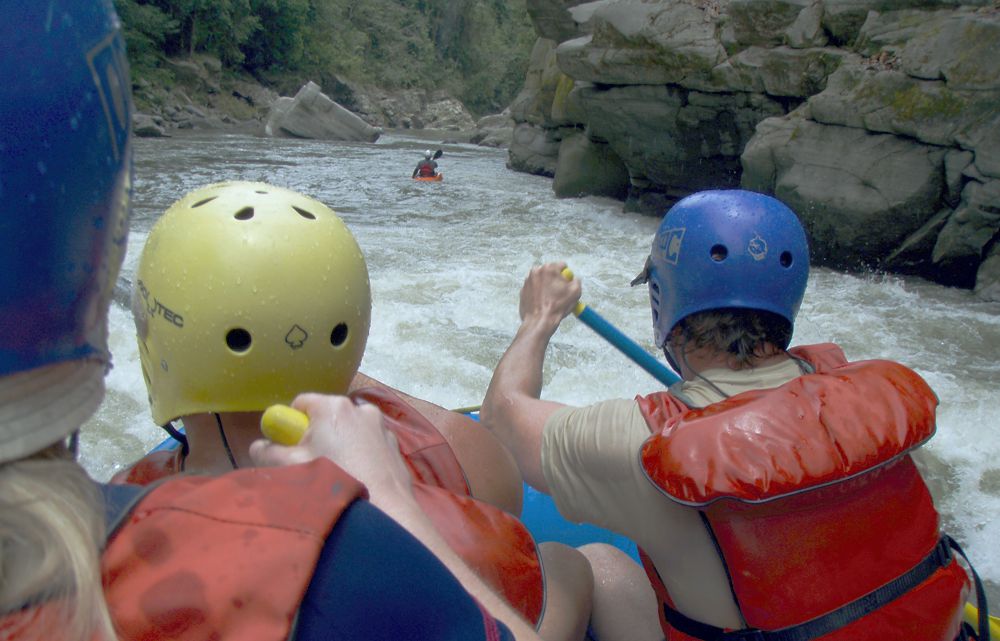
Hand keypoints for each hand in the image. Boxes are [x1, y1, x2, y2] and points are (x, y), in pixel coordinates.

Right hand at [250, 394, 413, 500]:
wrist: (385, 509)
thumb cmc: (334, 481)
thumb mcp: (291, 468)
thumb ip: (268, 453)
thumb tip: (259, 445)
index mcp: (333, 407)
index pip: (301, 403)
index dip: (291, 425)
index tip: (290, 448)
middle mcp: (360, 408)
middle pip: (326, 417)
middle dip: (316, 437)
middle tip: (313, 465)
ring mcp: (381, 426)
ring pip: (349, 430)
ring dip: (340, 446)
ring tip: (339, 474)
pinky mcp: (394, 445)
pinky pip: (368, 444)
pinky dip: (360, 455)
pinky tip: (358, 478)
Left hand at [518, 262, 581, 327]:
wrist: (540, 321)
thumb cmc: (557, 306)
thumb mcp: (575, 292)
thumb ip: (576, 280)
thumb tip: (574, 279)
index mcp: (549, 268)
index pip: (562, 266)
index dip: (567, 276)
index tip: (567, 284)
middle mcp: (536, 271)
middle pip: (550, 272)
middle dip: (555, 280)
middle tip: (559, 293)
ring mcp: (527, 281)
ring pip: (541, 280)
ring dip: (546, 287)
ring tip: (551, 300)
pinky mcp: (523, 290)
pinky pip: (534, 289)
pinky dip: (538, 294)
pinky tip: (542, 303)